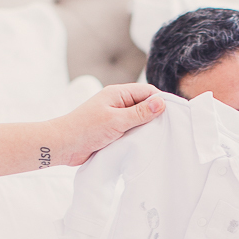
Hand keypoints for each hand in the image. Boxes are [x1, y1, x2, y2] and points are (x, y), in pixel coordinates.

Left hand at [49, 84, 165, 166]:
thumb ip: (140, 112)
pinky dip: (138, 136)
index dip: (162, 101)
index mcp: (118, 93)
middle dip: (156, 115)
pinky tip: (146, 144)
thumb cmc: (86, 129)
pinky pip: (131, 130)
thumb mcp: (116, 120)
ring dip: (147, 128)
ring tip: (159, 138)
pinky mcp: (113, 130)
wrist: (63, 146)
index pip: (148, 92)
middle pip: (145, 105)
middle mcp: (118, 103)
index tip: (175, 115)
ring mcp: (115, 117)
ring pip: (139, 119)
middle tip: (169, 129)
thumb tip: (161, 102)